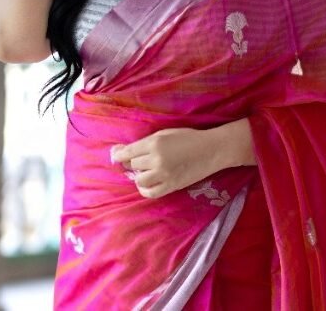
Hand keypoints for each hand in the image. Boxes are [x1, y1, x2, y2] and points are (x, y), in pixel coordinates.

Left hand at [110, 120, 255, 198]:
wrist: (210, 150)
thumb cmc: (188, 137)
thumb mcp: (165, 133)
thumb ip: (147, 142)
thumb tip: (126, 151)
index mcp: (155, 142)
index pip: (129, 151)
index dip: (119, 155)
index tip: (115, 156)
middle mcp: (156, 159)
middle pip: (133, 164)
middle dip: (133, 162)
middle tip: (137, 160)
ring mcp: (164, 174)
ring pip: (139, 179)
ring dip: (139, 175)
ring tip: (144, 170)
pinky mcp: (171, 186)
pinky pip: (150, 192)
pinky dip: (145, 188)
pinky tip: (146, 183)